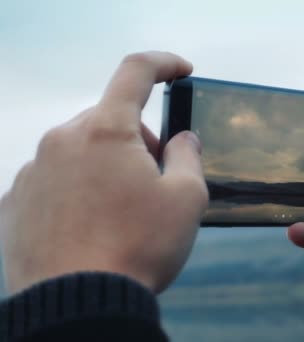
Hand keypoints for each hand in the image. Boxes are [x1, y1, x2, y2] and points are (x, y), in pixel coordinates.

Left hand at [0, 51, 207, 293]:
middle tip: (157, 180)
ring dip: (107, 165)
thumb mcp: (187, 199)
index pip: (136, 73)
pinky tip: (92, 225)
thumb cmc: (139, 247)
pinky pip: (55, 179)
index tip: (181, 71)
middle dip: (138, 140)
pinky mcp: (16, 202)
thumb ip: (188, 156)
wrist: (79, 304)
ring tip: (122, 212)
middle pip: (108, 120)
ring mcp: (33, 171)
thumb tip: (182, 139)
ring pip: (80, 149)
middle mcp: (62, 141)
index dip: (164, 64)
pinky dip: (78, 189)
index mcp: (105, 131)